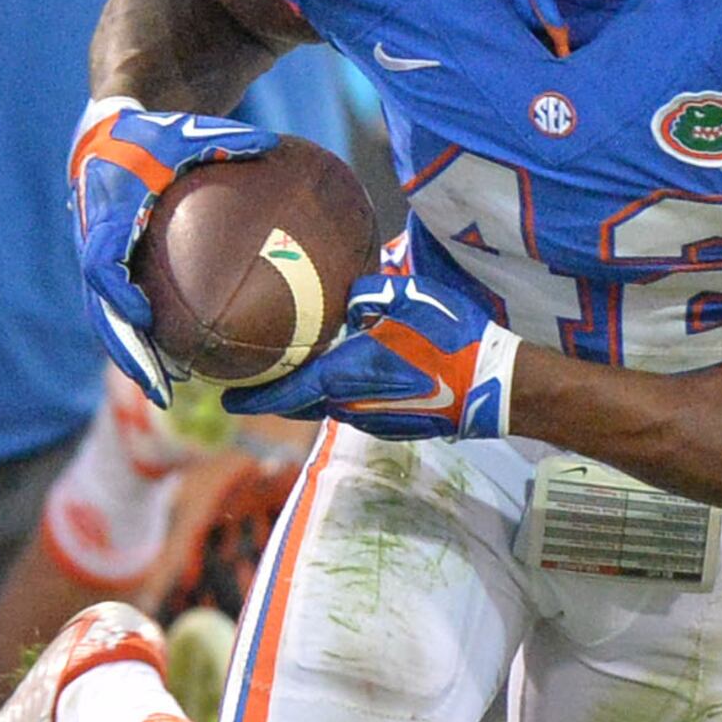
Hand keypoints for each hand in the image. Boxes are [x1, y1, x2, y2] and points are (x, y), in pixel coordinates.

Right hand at [67, 97, 274, 404]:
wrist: (106, 135)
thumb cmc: (152, 135)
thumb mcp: (186, 132)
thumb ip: (226, 141)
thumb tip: (275, 146)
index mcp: (108, 213)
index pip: (103, 262)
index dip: (117, 293)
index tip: (143, 318)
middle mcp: (94, 244)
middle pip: (102, 312)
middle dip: (127, 352)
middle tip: (157, 388)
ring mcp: (95, 261)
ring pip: (108, 321)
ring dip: (134, 358)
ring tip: (165, 393)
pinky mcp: (105, 270)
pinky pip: (120, 312)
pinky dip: (143, 341)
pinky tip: (179, 365)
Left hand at [228, 251, 518, 439]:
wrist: (492, 386)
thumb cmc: (449, 339)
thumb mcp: (404, 299)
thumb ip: (365, 295)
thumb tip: (346, 298)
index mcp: (344, 376)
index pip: (284, 393)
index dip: (253, 397)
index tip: (228, 398)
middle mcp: (351, 406)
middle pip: (301, 403)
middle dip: (278, 392)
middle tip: (259, 375)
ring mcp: (373, 420)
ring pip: (329, 406)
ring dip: (312, 392)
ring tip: (300, 369)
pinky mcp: (394, 425)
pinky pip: (355, 408)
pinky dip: (341, 394)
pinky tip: (350, 374)